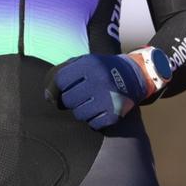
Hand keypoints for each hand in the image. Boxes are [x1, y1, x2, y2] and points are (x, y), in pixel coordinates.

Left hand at [49, 50, 168, 129]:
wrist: (137, 75)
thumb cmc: (104, 69)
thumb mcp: (88, 61)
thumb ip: (66, 71)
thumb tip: (48, 93)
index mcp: (90, 65)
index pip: (61, 80)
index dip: (53, 89)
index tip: (54, 94)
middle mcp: (99, 80)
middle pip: (68, 100)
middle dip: (70, 101)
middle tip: (79, 97)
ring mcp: (108, 98)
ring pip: (79, 114)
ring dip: (82, 110)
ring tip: (91, 102)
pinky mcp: (115, 113)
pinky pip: (93, 124)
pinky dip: (94, 120)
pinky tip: (100, 110)